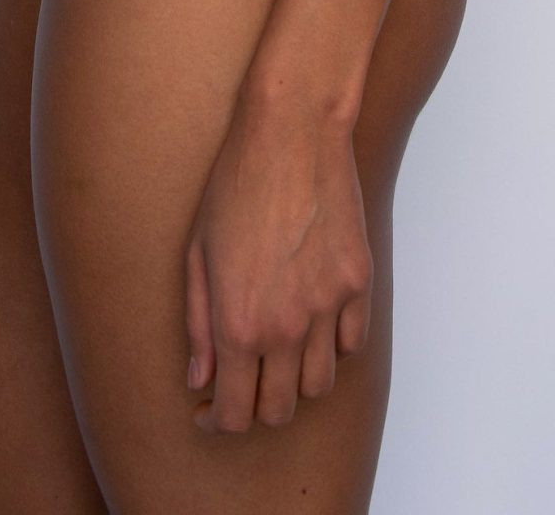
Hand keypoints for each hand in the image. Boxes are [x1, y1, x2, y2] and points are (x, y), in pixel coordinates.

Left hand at [183, 88, 372, 435]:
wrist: (292, 133)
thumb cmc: (235, 184)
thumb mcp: (197, 253)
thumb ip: (198, 325)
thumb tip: (200, 379)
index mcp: (238, 324)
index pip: (235, 414)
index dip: (219, 421)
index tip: (211, 408)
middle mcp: (286, 327)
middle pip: (280, 410)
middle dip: (256, 407)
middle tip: (243, 381)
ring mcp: (328, 307)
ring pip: (319, 385)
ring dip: (296, 381)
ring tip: (278, 350)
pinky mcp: (358, 283)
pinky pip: (350, 344)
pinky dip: (331, 347)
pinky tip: (311, 322)